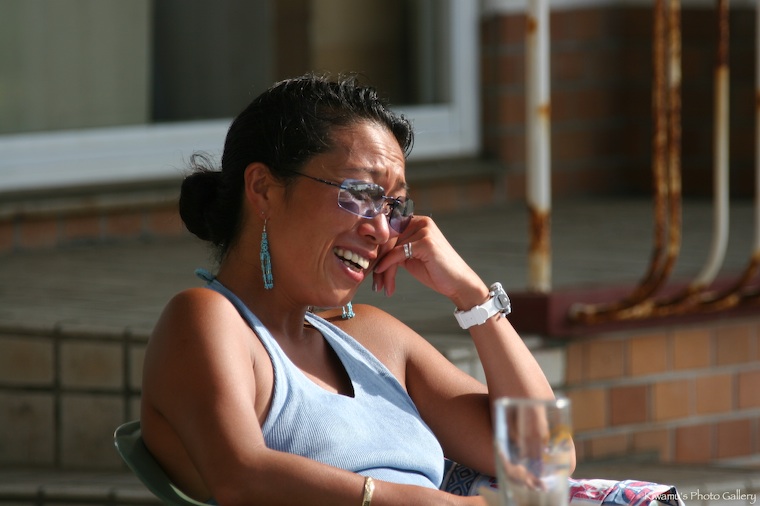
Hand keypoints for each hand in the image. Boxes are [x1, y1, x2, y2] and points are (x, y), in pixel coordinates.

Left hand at [372, 216, 488, 307]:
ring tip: (380, 286)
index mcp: (417, 221)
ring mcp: (424, 230)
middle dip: (377, 261)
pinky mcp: (425, 242)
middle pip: (387, 239)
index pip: (387, 230)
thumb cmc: (435, 271)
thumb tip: (371, 250)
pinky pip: (397, 253)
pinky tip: (384, 280)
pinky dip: (388, 266)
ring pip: (391, 248)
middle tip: (374, 282)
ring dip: (383, 270)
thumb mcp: (410, 256)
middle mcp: (420, 221)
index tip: (367, 266)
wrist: (458, 283)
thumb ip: (395, 249)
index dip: (375, 248)